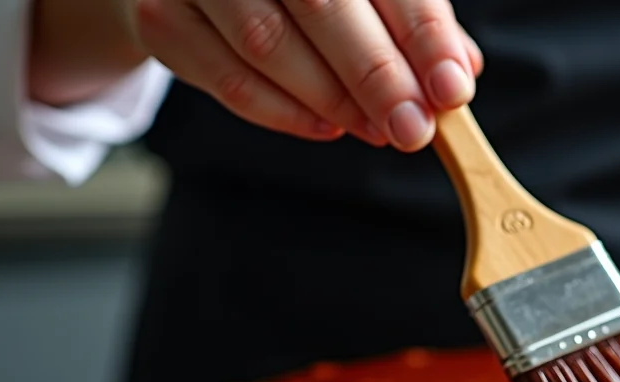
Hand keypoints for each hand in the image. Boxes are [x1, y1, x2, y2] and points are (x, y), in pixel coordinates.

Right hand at [130, 0, 482, 147]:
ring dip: (334, 99)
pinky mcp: (162, 15)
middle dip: (378, 76)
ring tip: (380, 131)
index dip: (422, 32)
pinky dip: (282, 111)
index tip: (451, 88)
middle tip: (415, 128)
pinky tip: (328, 126)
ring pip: (267, 44)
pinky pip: (225, 77)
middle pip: (321, 2)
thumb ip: (409, 18)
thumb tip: (457, 70)